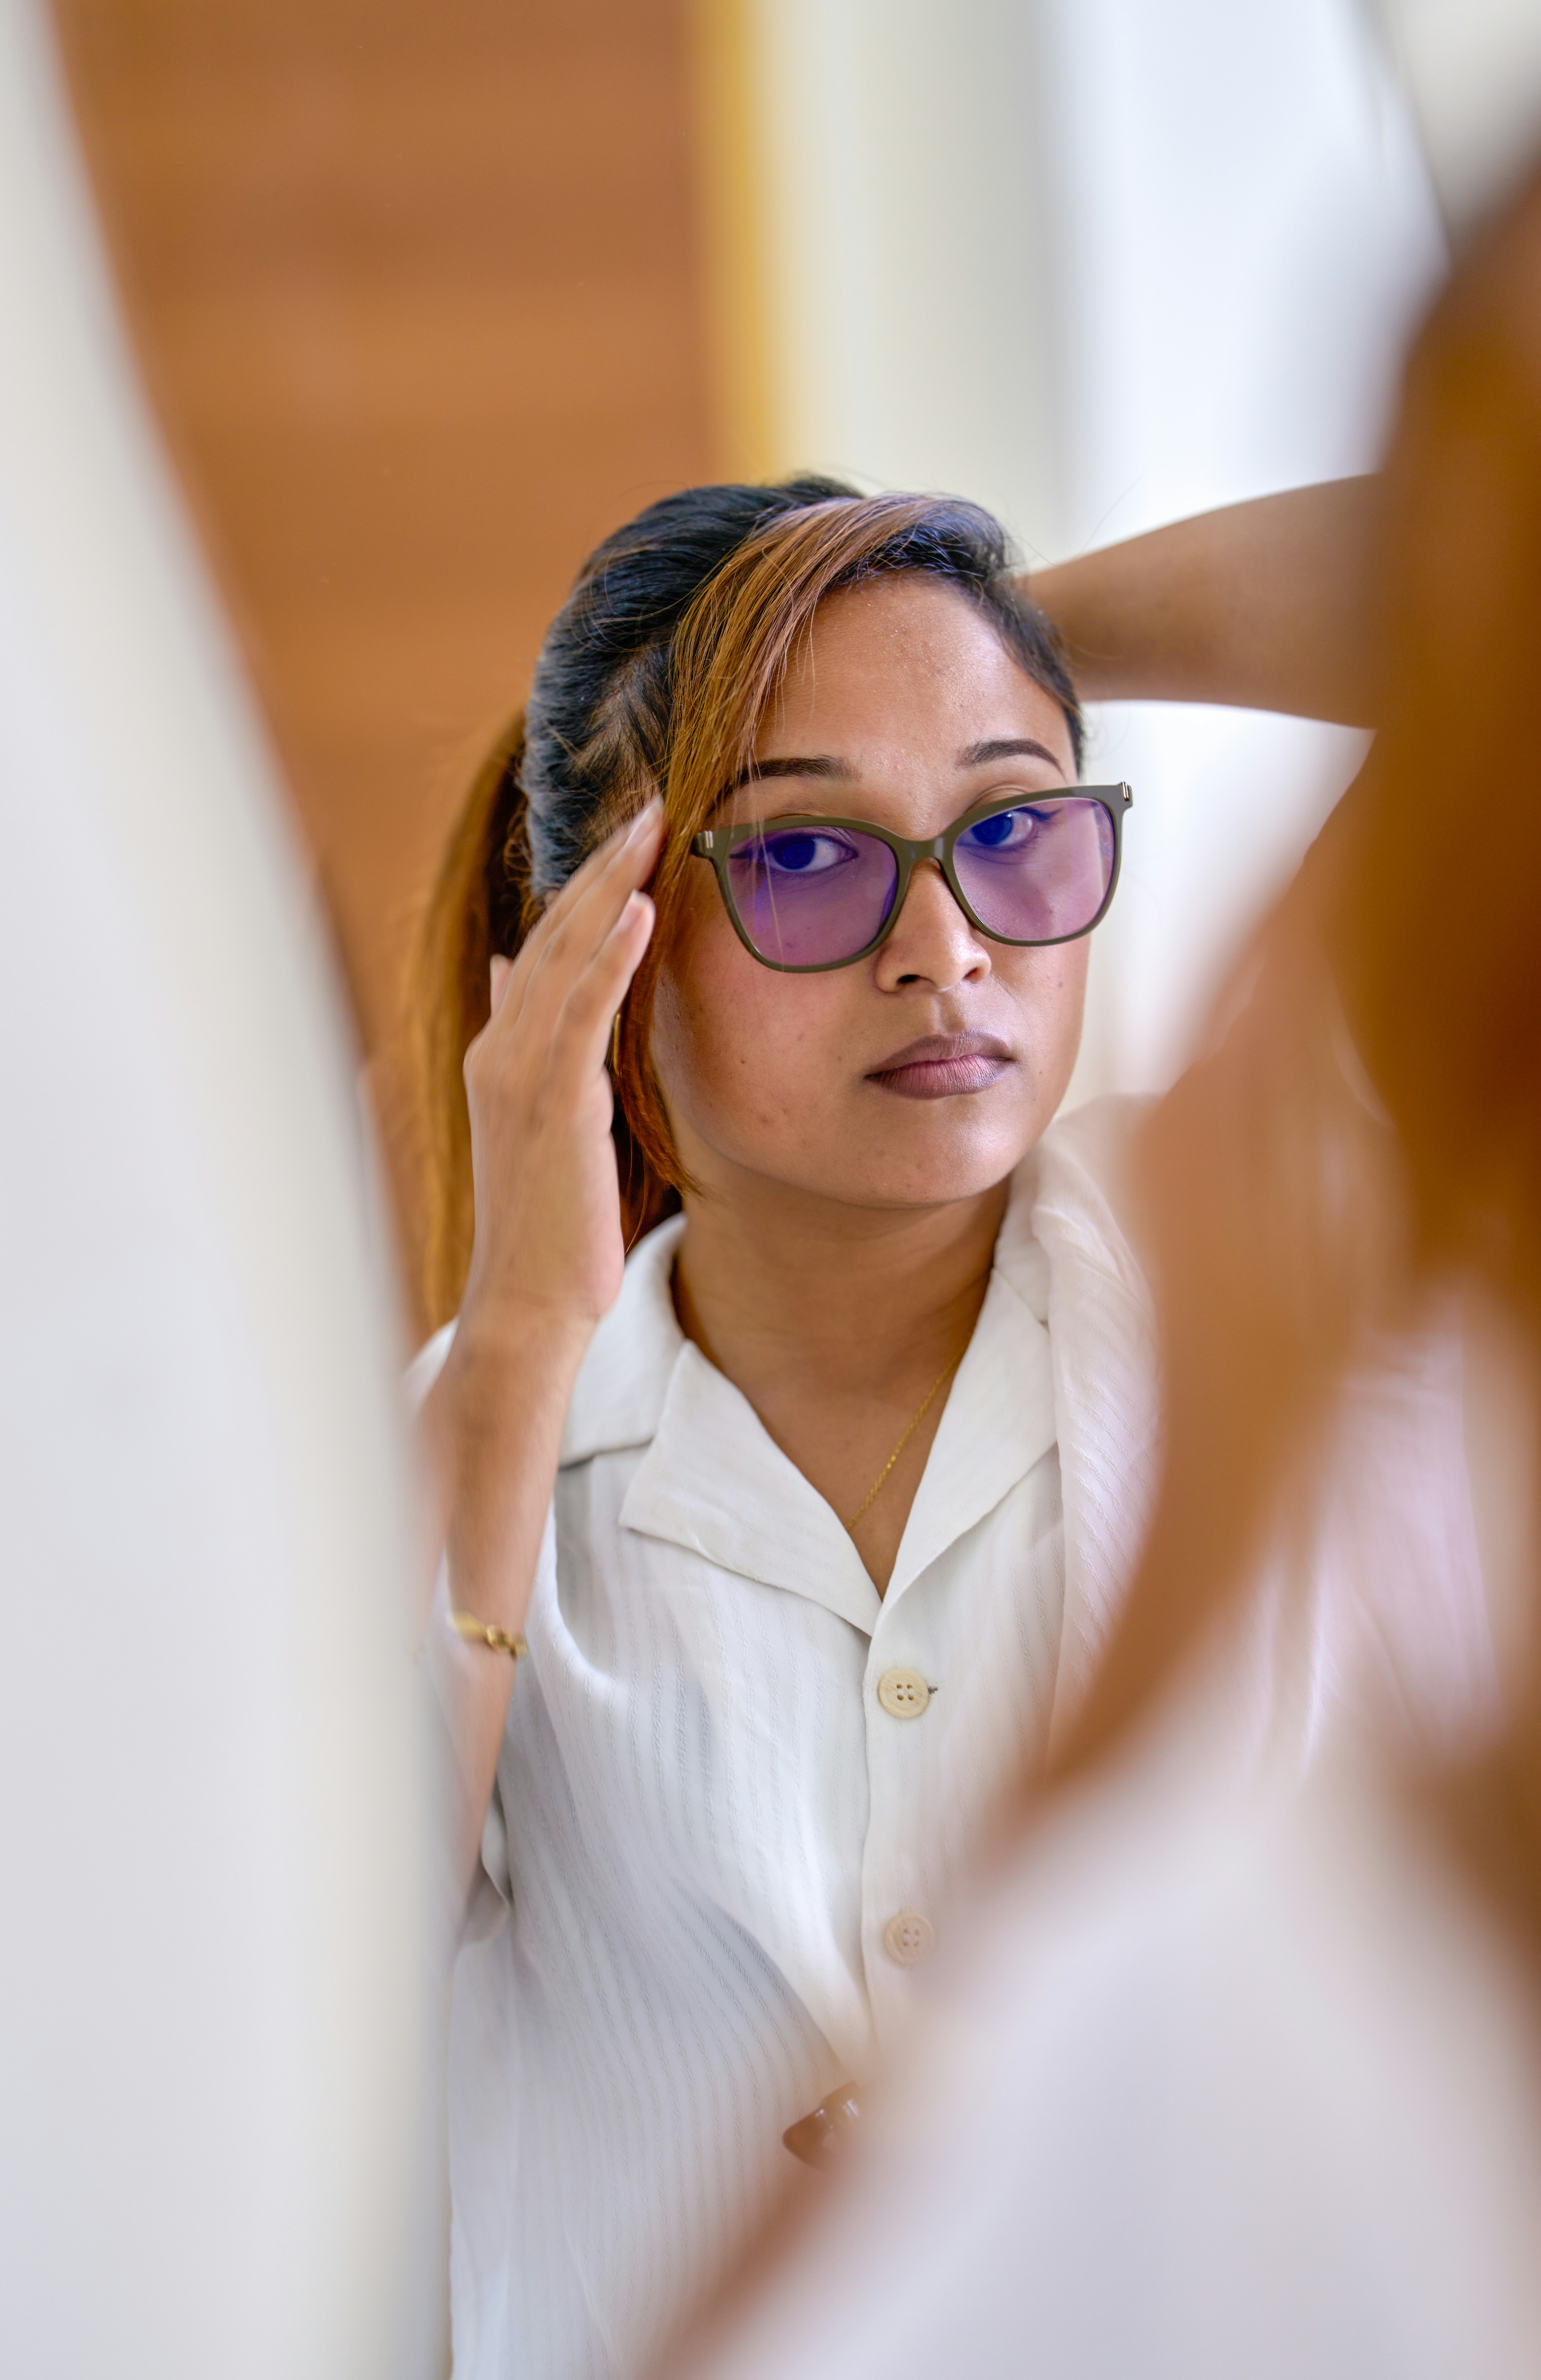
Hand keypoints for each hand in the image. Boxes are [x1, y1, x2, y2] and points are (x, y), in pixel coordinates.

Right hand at [455, 799, 662, 1364]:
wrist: (526, 1305)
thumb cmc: (546, 1224)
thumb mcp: (537, 1121)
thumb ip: (525, 1042)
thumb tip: (512, 971)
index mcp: (499, 1054)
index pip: (545, 948)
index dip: (585, 887)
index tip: (628, 835)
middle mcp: (500, 1051)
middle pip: (553, 933)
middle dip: (600, 865)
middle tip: (648, 802)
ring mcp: (519, 1074)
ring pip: (565, 956)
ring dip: (609, 886)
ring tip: (652, 826)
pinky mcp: (552, 1103)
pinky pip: (582, 1012)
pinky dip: (609, 956)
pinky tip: (640, 908)